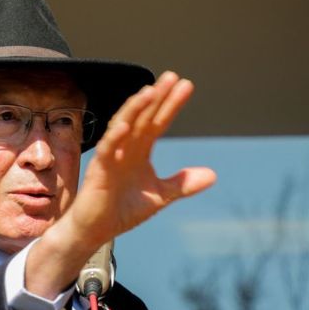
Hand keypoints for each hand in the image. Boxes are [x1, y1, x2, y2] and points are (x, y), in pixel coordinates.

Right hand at [24, 71, 215, 297]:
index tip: (186, 85)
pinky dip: (115, 137)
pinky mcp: (98, 170)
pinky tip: (125, 126)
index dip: (171, 105)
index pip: (158, 122)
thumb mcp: (159, 197)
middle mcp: (125, 148)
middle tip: (172, 77)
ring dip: (135, 109)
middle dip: (156, 98)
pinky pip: (106, 150)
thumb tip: (212, 175)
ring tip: (150, 92)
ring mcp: (111, 156)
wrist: (96, 232)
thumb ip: (182, 184)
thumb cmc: (122, 211)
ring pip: (123, 126)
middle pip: (142, 117)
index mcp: (140, 151)